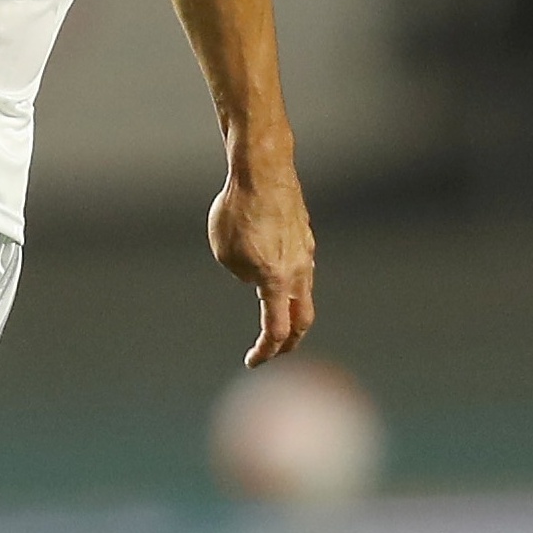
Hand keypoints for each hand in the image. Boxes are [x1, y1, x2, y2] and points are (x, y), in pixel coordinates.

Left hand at [209, 163, 315, 366]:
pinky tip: (273, 272)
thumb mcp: (226, 253)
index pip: (276, 330)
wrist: (263, 171)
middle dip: (289, 340)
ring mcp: (306, 251)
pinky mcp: (305, 235)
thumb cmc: (237, 211)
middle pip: (301, 319)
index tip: (253, 360)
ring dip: (287, 307)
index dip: (265, 350)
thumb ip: (243, 274)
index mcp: (277, 281)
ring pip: (302, 291)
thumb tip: (258, 278)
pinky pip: (298, 265)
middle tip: (275, 350)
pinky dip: (287, 279)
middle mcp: (300, 270)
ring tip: (271, 312)